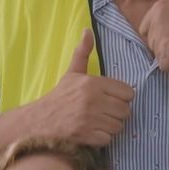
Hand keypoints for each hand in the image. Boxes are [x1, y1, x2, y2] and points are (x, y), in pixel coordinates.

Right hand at [29, 29, 134, 146]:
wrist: (40, 121)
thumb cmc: (60, 97)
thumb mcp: (72, 73)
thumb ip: (83, 53)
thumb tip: (87, 30)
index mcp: (93, 83)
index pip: (128, 93)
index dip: (121, 98)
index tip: (109, 100)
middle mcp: (93, 100)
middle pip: (125, 111)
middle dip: (116, 114)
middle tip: (103, 113)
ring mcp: (90, 119)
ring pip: (118, 126)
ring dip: (110, 127)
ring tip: (97, 123)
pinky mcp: (86, 135)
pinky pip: (108, 139)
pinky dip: (101, 139)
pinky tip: (91, 133)